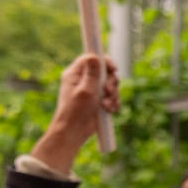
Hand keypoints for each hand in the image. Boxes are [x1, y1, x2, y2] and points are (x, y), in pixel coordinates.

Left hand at [31, 53, 120, 174]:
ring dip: (113, 95)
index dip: (104, 61)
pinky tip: (108, 110)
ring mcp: (92, 89)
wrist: (75, 131)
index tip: (113, 69)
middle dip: (111, 82)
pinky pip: (113, 95)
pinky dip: (113, 102)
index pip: (92, 58)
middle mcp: (84, 79)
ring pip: (111, 84)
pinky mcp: (99, 99)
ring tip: (106, 105)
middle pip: (105, 71)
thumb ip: (92, 73)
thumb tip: (94, 56)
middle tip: (108, 92)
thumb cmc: (76, 112)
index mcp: (75, 74)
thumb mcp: (86, 90)